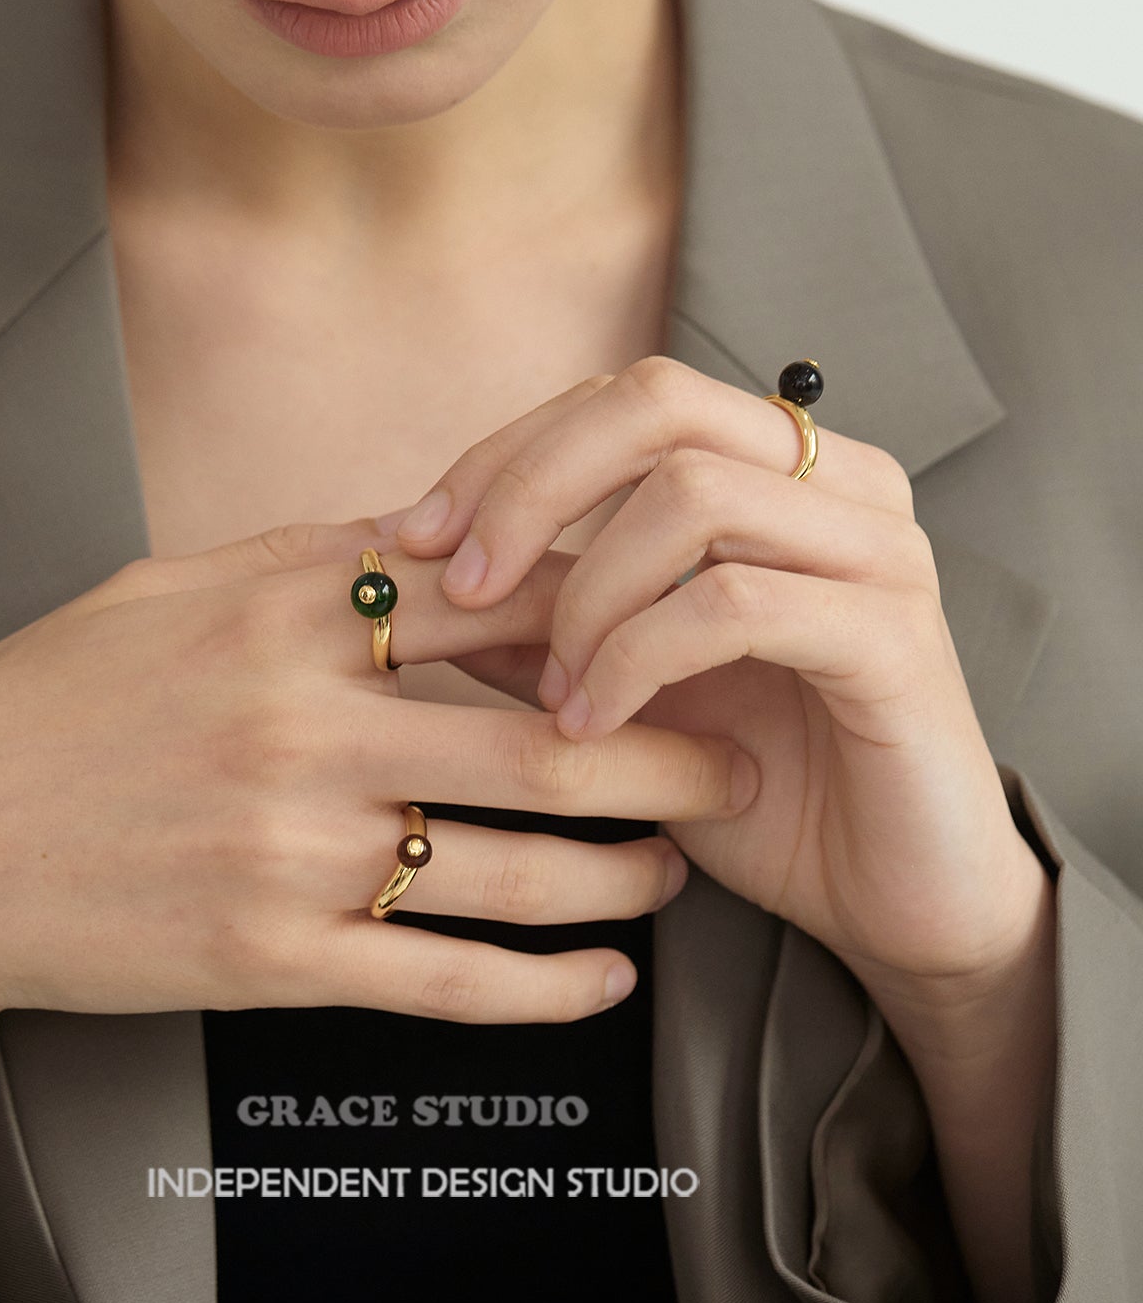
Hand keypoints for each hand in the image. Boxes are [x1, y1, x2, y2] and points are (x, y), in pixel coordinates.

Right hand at [0, 513, 756, 1042]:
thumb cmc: (46, 705)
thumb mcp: (166, 589)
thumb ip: (306, 560)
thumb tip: (434, 529)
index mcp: (283, 615)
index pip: (495, 597)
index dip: (608, 610)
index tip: (675, 620)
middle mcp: (302, 725)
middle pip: (539, 740)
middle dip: (666, 753)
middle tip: (742, 756)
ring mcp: (290, 849)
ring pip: (511, 867)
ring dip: (624, 871)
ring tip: (684, 867)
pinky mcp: (268, 958)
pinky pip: (441, 981)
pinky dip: (543, 988)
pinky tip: (604, 983)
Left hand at [382, 358, 1048, 999]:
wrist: (893, 904)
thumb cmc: (761, 784)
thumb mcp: (619, 685)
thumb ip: (535, 617)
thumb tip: (408, 571)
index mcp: (782, 468)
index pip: (624, 399)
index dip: (510, 452)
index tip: (416, 536)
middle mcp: (842, 482)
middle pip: (659, 402)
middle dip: (533, 485)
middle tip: (458, 581)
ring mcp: (878, 550)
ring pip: (692, 495)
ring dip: (587, 594)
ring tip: (552, 694)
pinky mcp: (894, 635)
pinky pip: (734, 603)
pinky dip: (636, 657)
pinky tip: (592, 727)